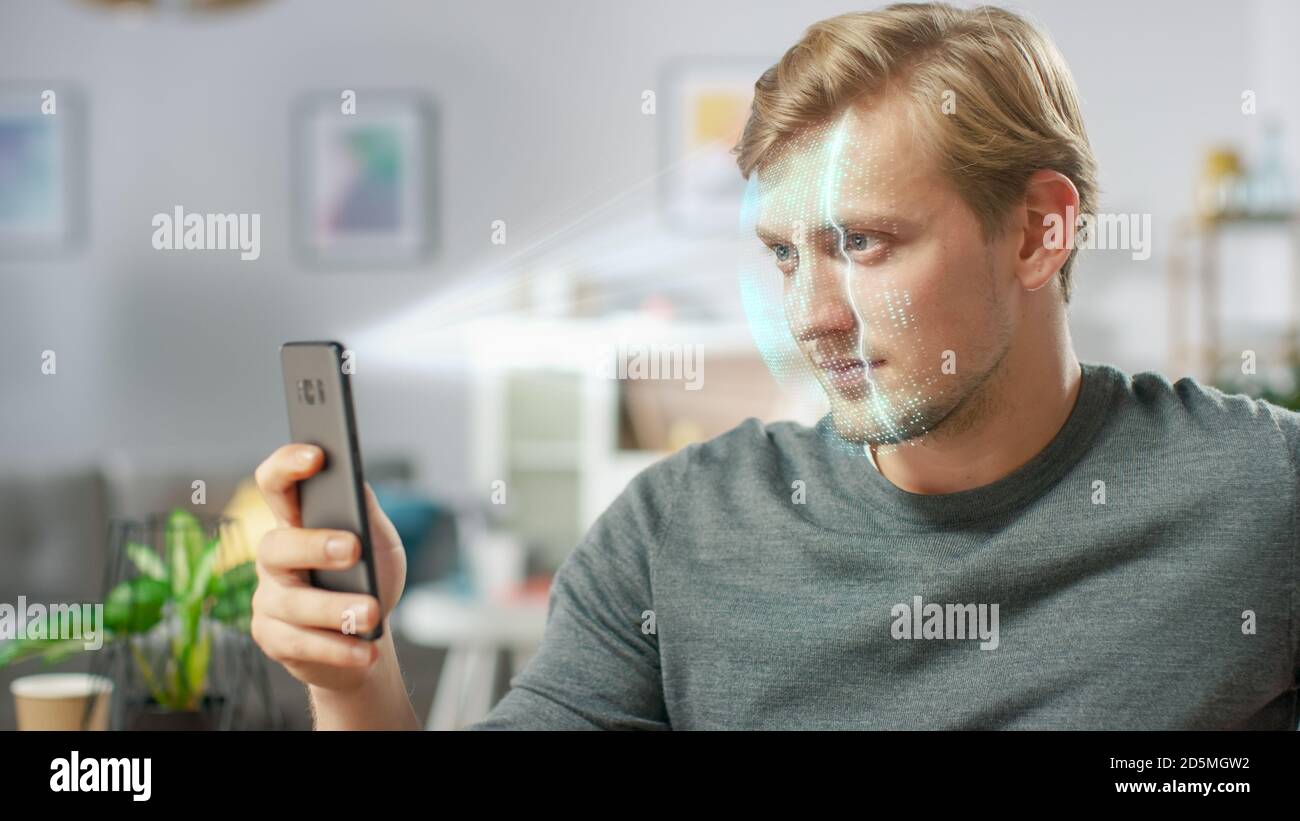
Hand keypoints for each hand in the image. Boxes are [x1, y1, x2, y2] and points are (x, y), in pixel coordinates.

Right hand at [250, 444, 407, 692]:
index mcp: (297, 521)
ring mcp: (268, 599)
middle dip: (314, 545)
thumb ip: (365, 513)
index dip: (287, 465)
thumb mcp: (378, 542)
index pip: (276, 484)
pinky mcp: (273, 638)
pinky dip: (338, 649)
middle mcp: (274, 557)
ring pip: (293, 602)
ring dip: (336, 609)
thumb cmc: (369, 578)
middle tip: (353, 550)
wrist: (368, 635)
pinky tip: (365, 650)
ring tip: (372, 613)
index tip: (316, 456)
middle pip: (278, 545)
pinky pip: (300, 644)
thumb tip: (356, 480)